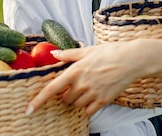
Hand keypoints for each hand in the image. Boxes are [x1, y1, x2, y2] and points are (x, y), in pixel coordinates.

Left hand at [26, 41, 143, 115]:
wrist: (132, 60)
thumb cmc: (110, 52)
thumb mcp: (87, 50)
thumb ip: (68, 54)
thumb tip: (53, 54)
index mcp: (75, 70)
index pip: (51, 89)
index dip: (38, 100)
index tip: (29, 109)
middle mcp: (82, 83)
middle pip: (64, 99)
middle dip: (66, 95)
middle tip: (75, 86)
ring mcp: (93, 93)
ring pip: (75, 105)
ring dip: (76, 101)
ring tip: (87, 88)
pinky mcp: (103, 100)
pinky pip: (88, 111)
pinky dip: (87, 107)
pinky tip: (93, 97)